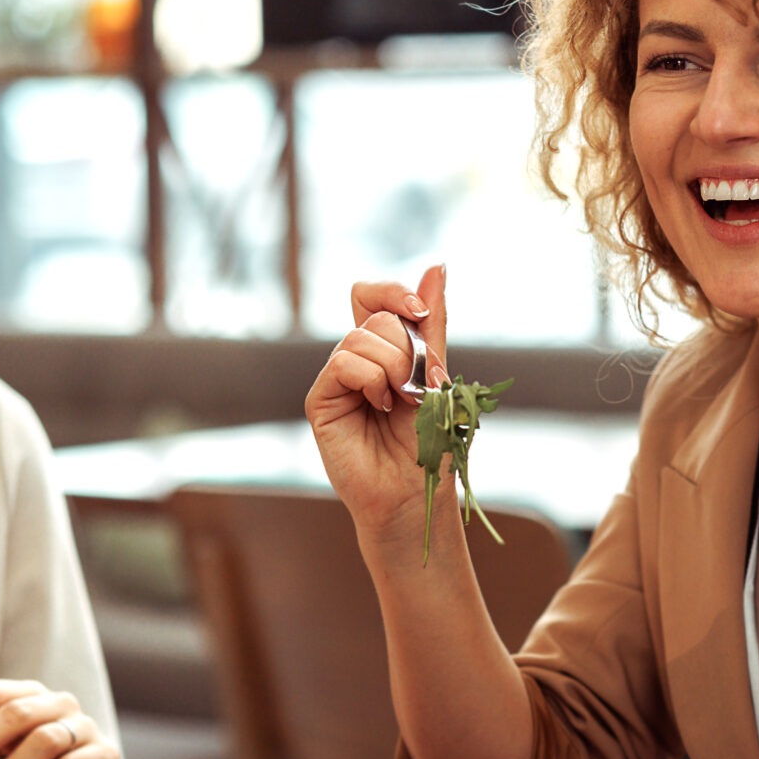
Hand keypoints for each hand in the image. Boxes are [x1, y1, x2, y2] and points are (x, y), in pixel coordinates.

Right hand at [305, 262, 447, 553]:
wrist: (417, 493)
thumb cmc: (430, 444)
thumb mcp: (437, 376)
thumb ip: (432, 325)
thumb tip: (438, 265)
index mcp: (384, 352)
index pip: (372, 297)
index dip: (394, 293)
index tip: (421, 311)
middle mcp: (357, 361)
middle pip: (375, 316)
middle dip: (407, 346)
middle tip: (418, 386)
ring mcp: (337, 380)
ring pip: (360, 337)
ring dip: (393, 367)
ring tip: (399, 403)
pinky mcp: (321, 400)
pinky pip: (343, 362)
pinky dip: (370, 379)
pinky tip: (379, 406)